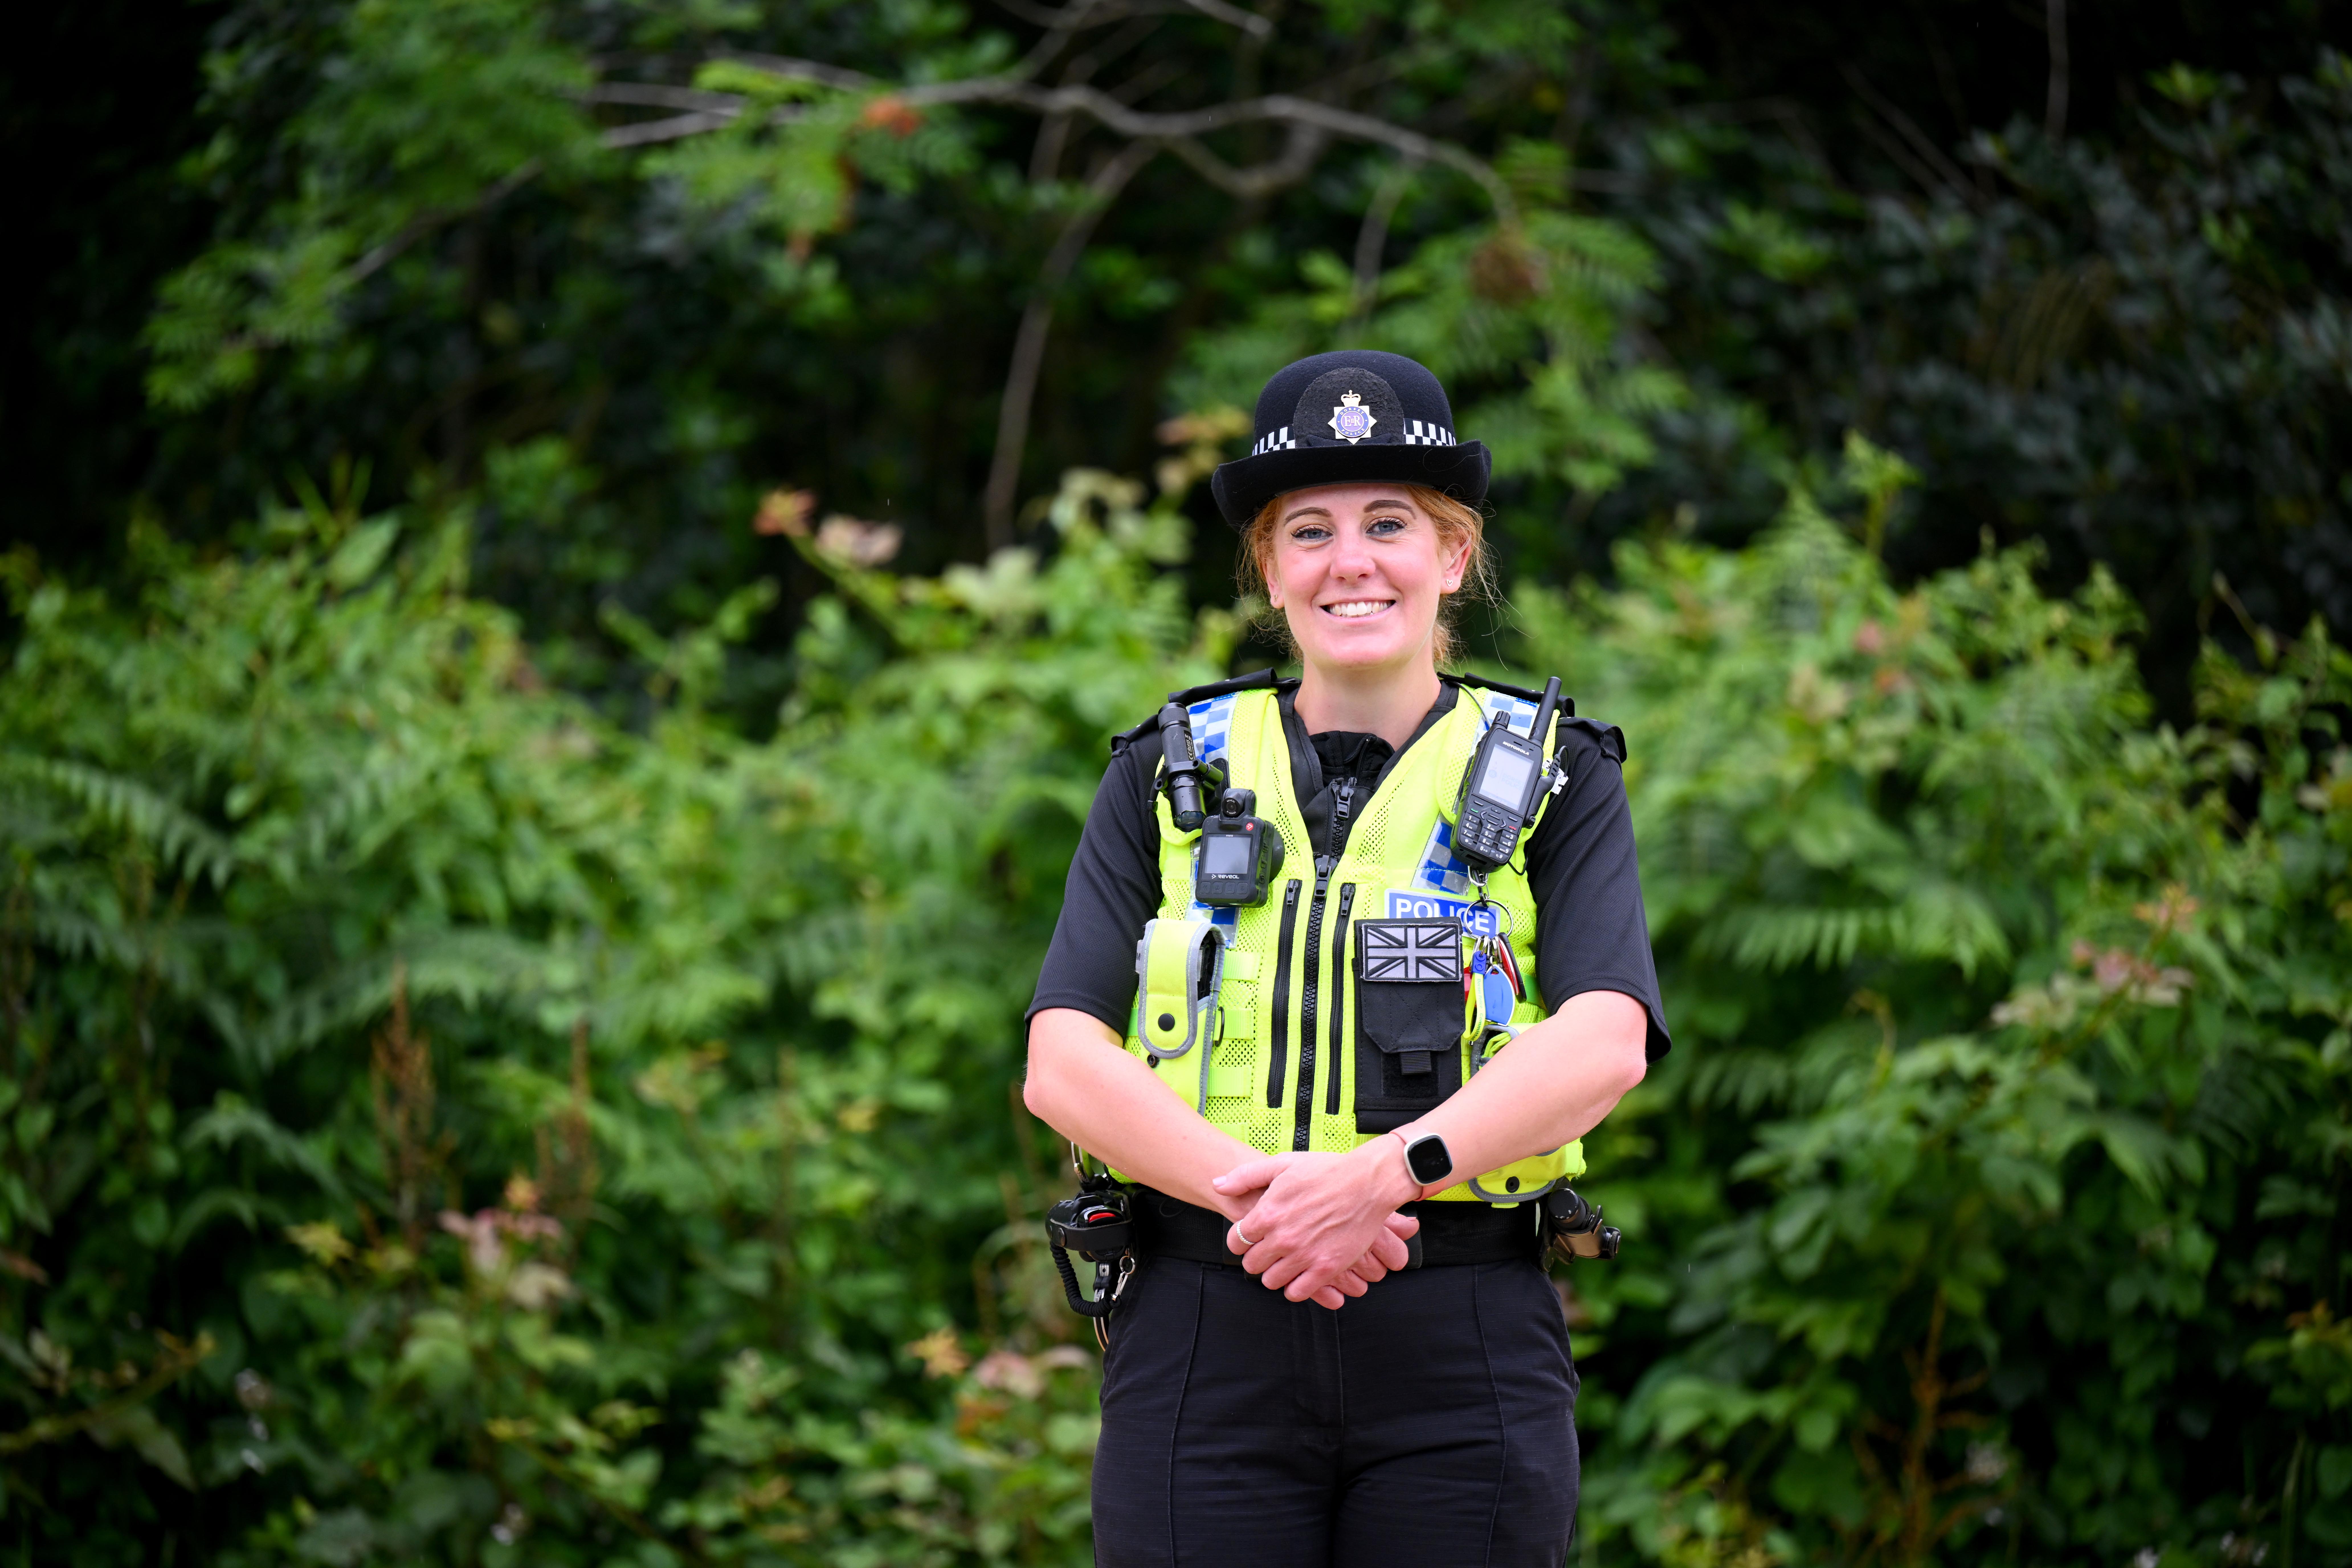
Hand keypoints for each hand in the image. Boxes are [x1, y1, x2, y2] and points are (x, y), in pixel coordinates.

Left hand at [1214, 1144, 1421, 1305]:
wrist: (1367, 1182)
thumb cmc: (1327, 1170)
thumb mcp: (1282, 1164)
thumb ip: (1246, 1177)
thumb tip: (1217, 1185)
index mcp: (1268, 1213)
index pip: (1236, 1242)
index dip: (1242, 1241)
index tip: (1252, 1239)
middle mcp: (1282, 1237)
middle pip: (1252, 1265)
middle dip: (1258, 1258)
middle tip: (1270, 1251)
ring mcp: (1304, 1255)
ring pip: (1272, 1281)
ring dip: (1276, 1274)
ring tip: (1286, 1262)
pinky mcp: (1325, 1268)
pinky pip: (1298, 1292)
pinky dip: (1296, 1288)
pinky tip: (1301, 1275)